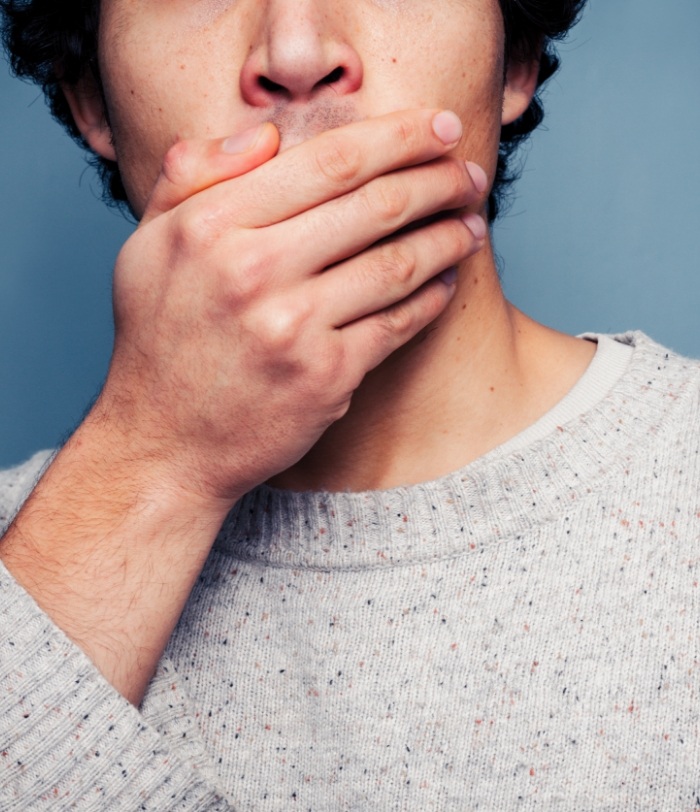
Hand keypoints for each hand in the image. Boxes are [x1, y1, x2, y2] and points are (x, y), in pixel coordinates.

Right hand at [98, 109, 486, 503]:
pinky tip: (446, 281)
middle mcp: (253, 271)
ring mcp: (293, 328)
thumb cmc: (159, 341)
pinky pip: (396, 324)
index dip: (400, 136)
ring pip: (397, 264)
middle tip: (473, 175)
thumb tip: (267, 135)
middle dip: (439, 181)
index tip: (442, 126)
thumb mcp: (147, 244)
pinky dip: (431, 298)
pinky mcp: (325, 378)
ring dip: (447, 238)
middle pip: (375, 206)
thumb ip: (193, 174)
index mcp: (212, 225)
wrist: (164, 444)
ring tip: (472, 224)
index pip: (329, 161)